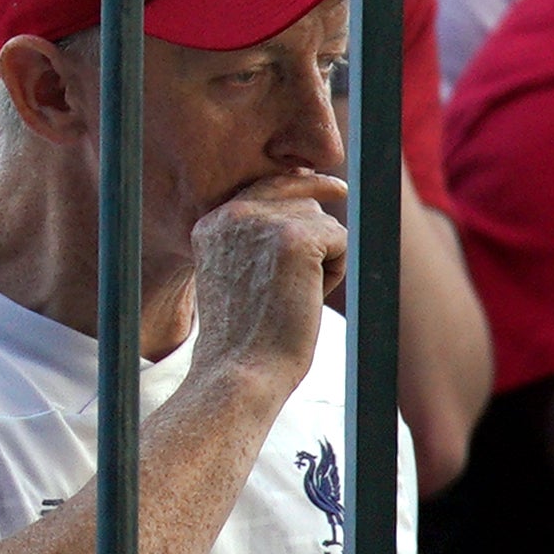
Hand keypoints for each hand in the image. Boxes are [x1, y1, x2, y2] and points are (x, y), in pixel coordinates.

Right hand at [186, 170, 348, 394]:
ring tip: (290, 296)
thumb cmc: (245, 334)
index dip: (303, 186)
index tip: (334, 185)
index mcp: (212, 222)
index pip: (268, 186)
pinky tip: (305, 297)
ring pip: (324, 223)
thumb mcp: (236, 272)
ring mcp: (263, 223)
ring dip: (323, 259)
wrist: (241, 368)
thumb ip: (257, 235)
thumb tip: (312, 191)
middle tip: (287, 288)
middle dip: (312, 240)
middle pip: (302, 201)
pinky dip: (335, 272)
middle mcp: (233, 214)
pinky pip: (341, 240)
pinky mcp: (297, 237)